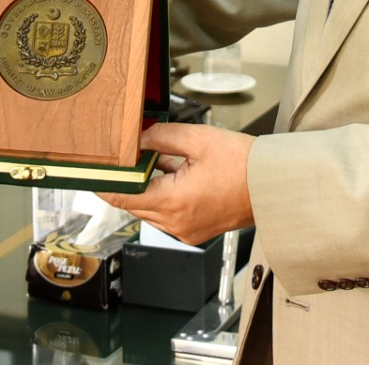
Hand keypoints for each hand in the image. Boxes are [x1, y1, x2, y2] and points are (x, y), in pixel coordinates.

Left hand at [97, 122, 255, 243]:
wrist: (273, 185)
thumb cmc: (244, 164)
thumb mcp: (198, 139)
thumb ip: (161, 136)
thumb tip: (138, 138)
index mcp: (173, 202)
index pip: (123, 197)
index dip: (106, 184)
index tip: (95, 173)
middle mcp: (177, 223)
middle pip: (135, 203)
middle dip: (134, 179)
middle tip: (139, 153)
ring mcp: (186, 231)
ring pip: (151, 209)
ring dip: (152, 187)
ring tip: (173, 162)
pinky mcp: (195, 232)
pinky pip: (169, 215)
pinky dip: (168, 196)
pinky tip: (183, 176)